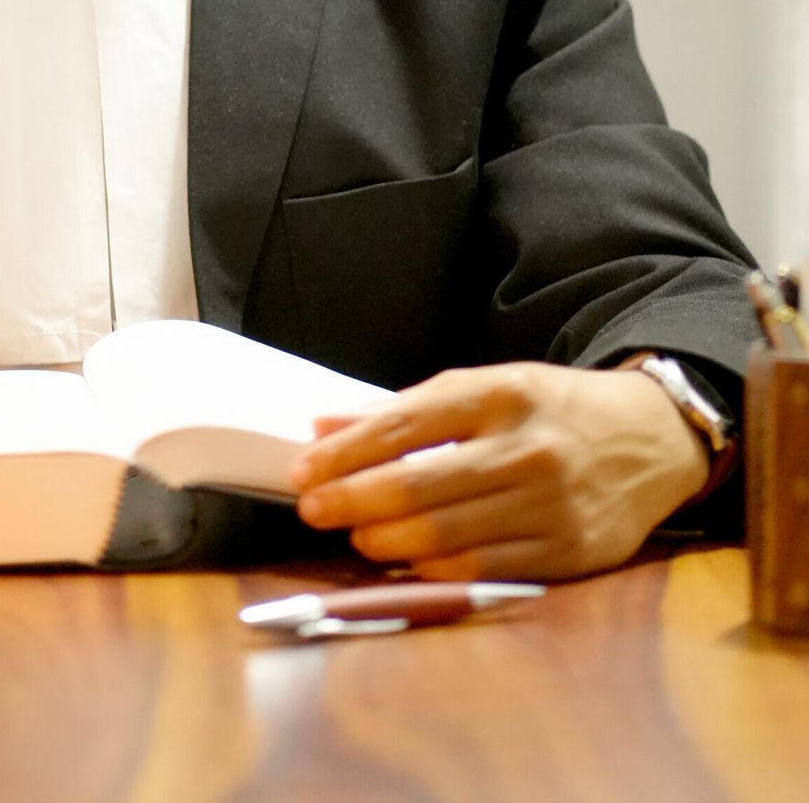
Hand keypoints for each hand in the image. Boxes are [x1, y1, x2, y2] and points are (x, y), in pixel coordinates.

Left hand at [287, 362, 710, 581]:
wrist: (652, 437)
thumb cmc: (551, 409)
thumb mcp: (485, 387)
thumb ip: (406, 409)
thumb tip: (325, 425)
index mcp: (499, 394)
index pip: (402, 425)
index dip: (345, 453)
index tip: (305, 470)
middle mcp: (525, 448)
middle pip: (417, 485)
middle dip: (351, 500)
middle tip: (313, 509)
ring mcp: (550, 504)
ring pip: (444, 534)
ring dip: (384, 540)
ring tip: (354, 535)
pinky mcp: (570, 552)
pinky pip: (483, 568)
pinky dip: (434, 568)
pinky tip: (405, 561)